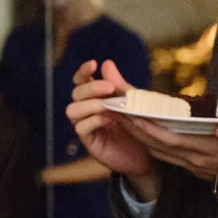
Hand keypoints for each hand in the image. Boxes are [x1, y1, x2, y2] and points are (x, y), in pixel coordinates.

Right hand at [65, 60, 158, 198]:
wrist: (146, 155)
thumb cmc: (137, 127)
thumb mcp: (132, 103)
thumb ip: (119, 86)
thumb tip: (107, 63)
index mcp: (95, 98)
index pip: (81, 81)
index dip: (83, 72)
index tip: (93, 64)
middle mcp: (87, 110)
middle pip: (76, 93)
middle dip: (91, 88)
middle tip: (109, 88)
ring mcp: (86, 126)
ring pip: (72, 110)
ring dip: (90, 105)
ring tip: (108, 107)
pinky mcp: (90, 143)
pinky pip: (81, 129)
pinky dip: (94, 121)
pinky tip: (109, 120)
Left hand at [125, 120, 217, 190]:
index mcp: (208, 152)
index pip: (172, 140)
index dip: (151, 129)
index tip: (134, 115)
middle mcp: (195, 161)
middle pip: (158, 146)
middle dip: (135, 129)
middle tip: (116, 110)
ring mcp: (192, 165)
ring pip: (158, 151)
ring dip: (137, 135)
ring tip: (120, 115)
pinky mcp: (192, 166)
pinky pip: (165, 155)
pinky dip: (149, 142)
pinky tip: (138, 129)